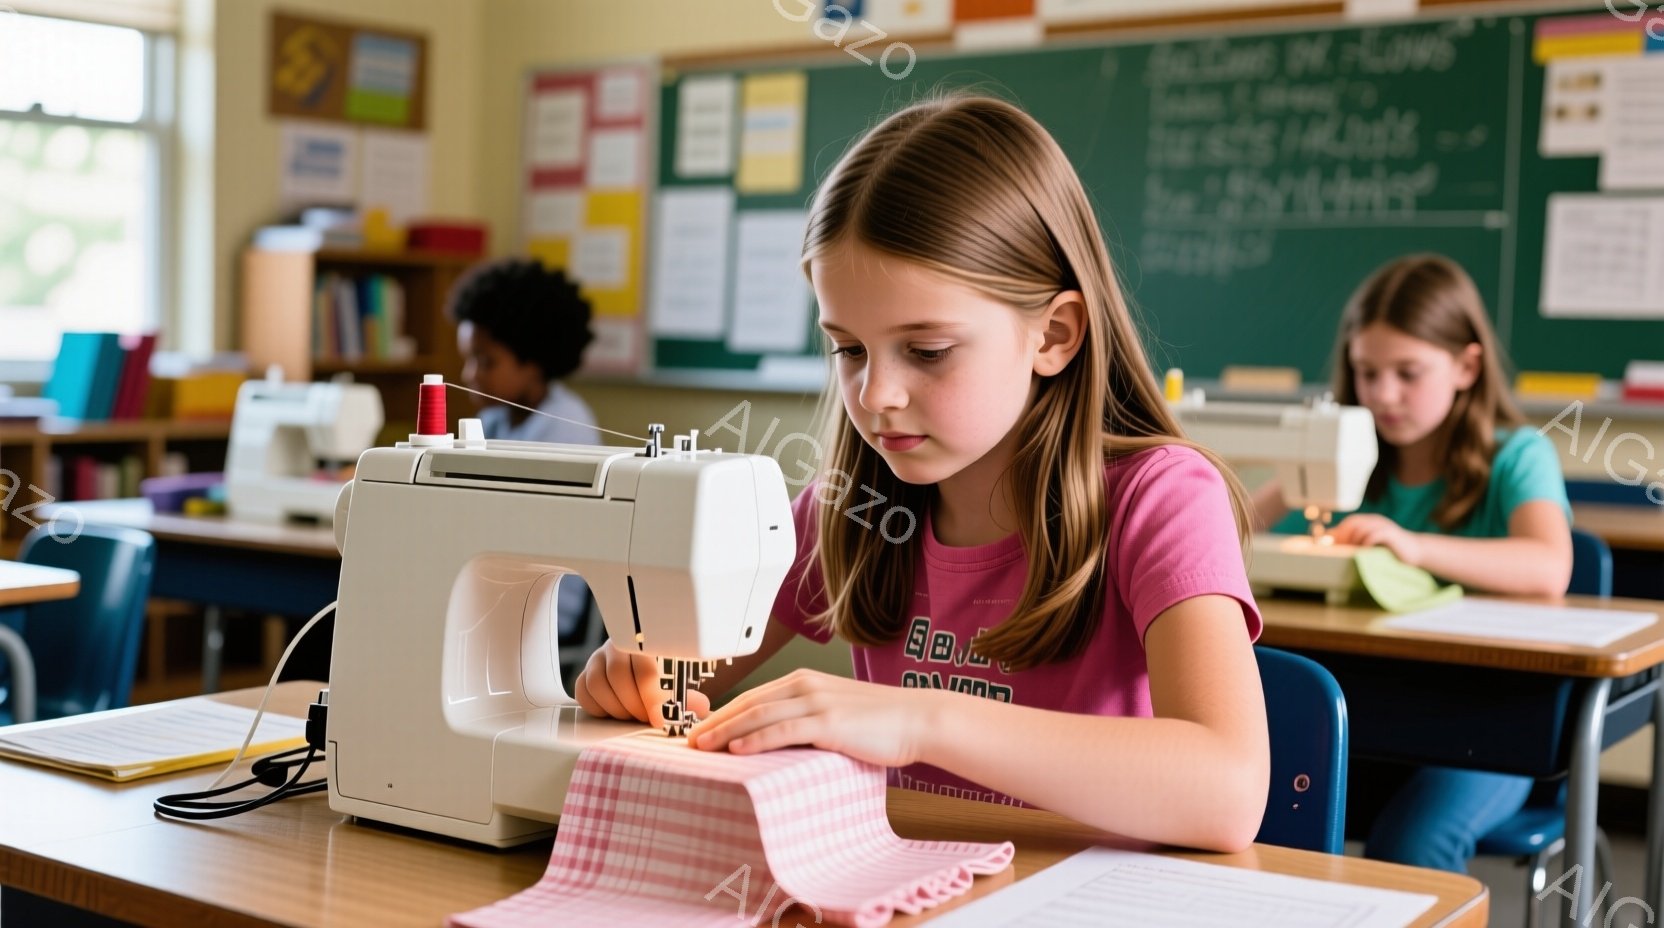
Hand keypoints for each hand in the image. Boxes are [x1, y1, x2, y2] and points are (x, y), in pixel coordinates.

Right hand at [573, 641, 710, 728]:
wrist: (640, 668)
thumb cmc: (663, 677)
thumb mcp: (678, 683)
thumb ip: (688, 696)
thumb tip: (701, 707)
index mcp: (644, 644)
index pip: (645, 670)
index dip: (651, 698)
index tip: (659, 719)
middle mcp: (617, 647)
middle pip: (617, 676)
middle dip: (633, 705)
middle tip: (646, 719)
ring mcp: (597, 659)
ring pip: (596, 684)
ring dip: (615, 707)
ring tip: (631, 716)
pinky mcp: (584, 673)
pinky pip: (582, 691)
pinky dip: (596, 707)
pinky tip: (613, 712)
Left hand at [690, 669, 935, 767]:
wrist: (917, 719)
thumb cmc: (878, 723)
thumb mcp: (835, 716)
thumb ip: (804, 724)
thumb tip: (776, 744)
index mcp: (804, 681)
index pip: (751, 696)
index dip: (720, 714)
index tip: (696, 730)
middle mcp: (805, 685)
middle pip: (747, 702)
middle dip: (713, 722)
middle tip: (686, 741)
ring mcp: (816, 701)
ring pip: (759, 714)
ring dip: (725, 731)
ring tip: (700, 747)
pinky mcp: (829, 722)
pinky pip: (784, 729)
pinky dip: (756, 738)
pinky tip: (737, 750)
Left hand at [1330, 513, 1423, 565]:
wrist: (1416, 551)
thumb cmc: (1392, 550)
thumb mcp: (1373, 545)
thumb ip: (1357, 542)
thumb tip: (1337, 543)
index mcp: (1371, 522)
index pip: (1350, 521)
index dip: (1340, 532)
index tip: (1334, 545)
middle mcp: (1376, 521)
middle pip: (1353, 522)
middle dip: (1344, 535)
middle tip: (1341, 549)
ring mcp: (1384, 526)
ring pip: (1362, 528)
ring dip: (1353, 540)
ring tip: (1351, 552)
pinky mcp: (1391, 534)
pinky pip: (1374, 535)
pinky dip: (1366, 543)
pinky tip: (1364, 552)